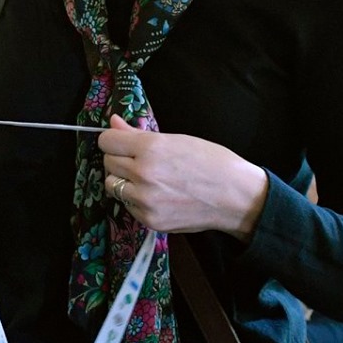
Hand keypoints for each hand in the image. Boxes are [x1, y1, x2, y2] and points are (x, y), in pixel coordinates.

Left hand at [99, 115, 269, 238]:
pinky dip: (135, 199)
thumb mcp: (177, 140)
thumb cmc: (212, 162)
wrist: (235, 197)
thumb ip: (139, 134)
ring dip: (122, 180)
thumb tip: (114, 122)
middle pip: (107, 162)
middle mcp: (143, 174)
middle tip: (139, 161)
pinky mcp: (149, 220)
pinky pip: (127, 205)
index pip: (107, 141)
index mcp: (150, 148)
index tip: (122, 143)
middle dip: (119, 159)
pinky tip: (155, 194)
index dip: (113, 140)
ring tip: (145, 178)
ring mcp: (145, 200)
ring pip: (111, 185)